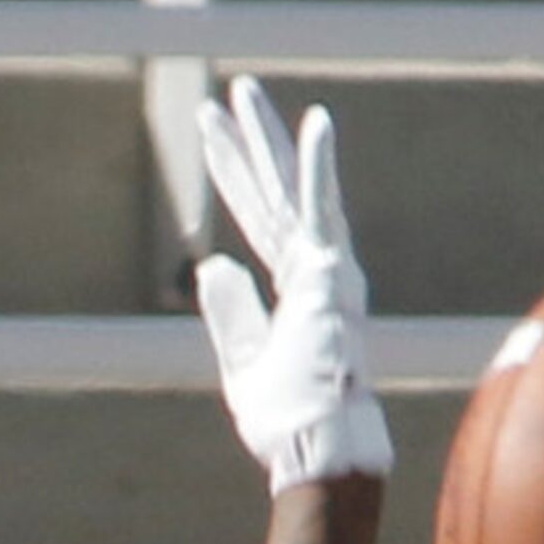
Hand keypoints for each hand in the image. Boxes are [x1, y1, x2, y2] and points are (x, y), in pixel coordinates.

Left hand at [194, 74, 392, 493]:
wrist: (318, 450)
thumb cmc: (288, 420)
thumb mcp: (243, 364)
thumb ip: (230, 313)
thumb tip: (211, 262)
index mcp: (295, 289)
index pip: (258, 218)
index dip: (235, 176)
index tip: (212, 136)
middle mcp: (314, 270)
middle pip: (272, 193)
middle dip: (249, 144)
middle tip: (229, 94)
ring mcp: (326, 270)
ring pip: (290, 191)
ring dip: (268, 141)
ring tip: (244, 93)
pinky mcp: (332, 277)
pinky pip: (321, 214)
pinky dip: (318, 170)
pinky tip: (315, 124)